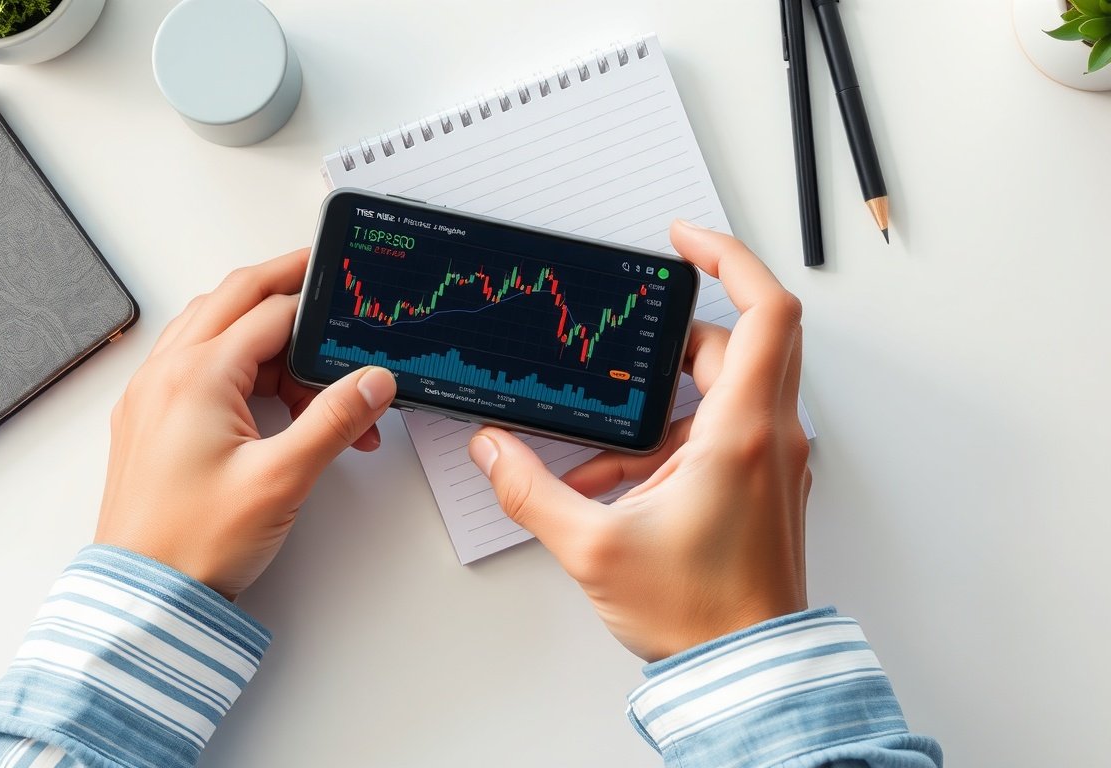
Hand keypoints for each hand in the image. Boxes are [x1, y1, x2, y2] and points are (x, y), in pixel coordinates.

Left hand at [94, 249, 396, 598]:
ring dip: (260, 327)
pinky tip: (264, 387)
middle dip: (283, 283)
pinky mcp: (148, 419)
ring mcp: (151, 394)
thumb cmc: (195, 543)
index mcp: (198, 375)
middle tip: (321, 271)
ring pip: (211, 327)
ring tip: (309, 358)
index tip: (350, 296)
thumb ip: (333, 420)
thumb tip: (372, 380)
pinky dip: (234, 358)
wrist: (144, 595)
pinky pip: (192, 360)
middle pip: (233, 299)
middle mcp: (167, 373)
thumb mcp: (282, 479)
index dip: (319, 308)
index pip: (272, 314)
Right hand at [467, 221, 809, 661]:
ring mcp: (771, 461)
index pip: (764, 310)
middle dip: (671, 342)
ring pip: (721, 394)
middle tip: (621, 348)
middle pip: (736, 344)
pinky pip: (718, 435)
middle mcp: (769, 436)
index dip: (727, 257)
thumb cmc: (700, 615)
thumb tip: (495, 451)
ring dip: (659, 411)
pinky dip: (670, 445)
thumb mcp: (595, 546)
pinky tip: (616, 486)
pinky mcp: (762, 484)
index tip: (682, 240)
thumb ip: (531, 490)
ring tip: (599, 454)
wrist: (748, 672)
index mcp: (742, 432)